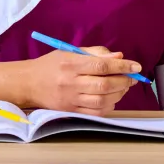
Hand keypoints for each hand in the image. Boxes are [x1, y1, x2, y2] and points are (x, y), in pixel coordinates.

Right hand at [19, 47, 139, 115]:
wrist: (28, 83)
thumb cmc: (51, 65)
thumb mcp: (70, 52)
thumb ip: (95, 53)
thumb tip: (119, 58)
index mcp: (71, 64)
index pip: (102, 66)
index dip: (122, 67)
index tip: (135, 66)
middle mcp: (71, 83)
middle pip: (104, 85)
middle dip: (124, 81)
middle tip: (132, 77)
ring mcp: (70, 99)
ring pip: (102, 100)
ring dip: (119, 94)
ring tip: (123, 87)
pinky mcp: (71, 111)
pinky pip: (96, 112)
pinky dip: (109, 106)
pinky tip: (112, 98)